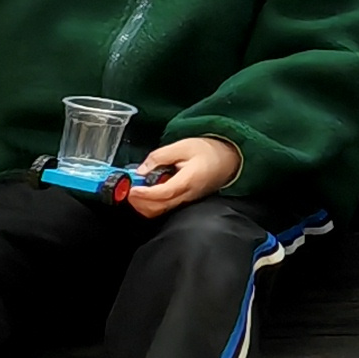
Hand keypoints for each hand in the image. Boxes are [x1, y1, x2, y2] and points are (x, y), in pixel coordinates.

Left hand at [122, 133, 242, 216]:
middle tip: (129, 190)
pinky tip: (146, 194)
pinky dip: (151, 205)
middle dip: (139, 202)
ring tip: (135, 192)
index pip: (163, 193)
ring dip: (143, 205)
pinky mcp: (186, 202)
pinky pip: (165, 209)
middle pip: (159, 207)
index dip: (145, 194)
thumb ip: (160, 156)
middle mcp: (188, 195)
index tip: (132, 189)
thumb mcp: (183, 145)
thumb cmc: (208, 151)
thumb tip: (141, 170)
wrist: (229, 159)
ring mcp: (187, 201)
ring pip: (160, 212)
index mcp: (189, 180)